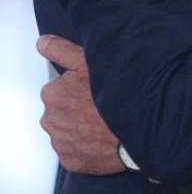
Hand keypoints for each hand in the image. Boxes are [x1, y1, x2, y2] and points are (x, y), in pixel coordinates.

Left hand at [37, 35, 124, 174]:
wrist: (138, 125)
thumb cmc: (115, 92)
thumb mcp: (89, 62)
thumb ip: (61, 50)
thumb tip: (43, 43)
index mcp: (52, 93)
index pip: (59, 86)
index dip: (78, 85)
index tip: (93, 87)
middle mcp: (50, 119)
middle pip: (62, 108)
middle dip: (77, 105)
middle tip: (100, 103)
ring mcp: (60, 141)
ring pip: (68, 128)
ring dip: (81, 124)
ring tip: (103, 119)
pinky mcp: (70, 159)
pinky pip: (75, 148)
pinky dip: (86, 143)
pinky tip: (102, 134)